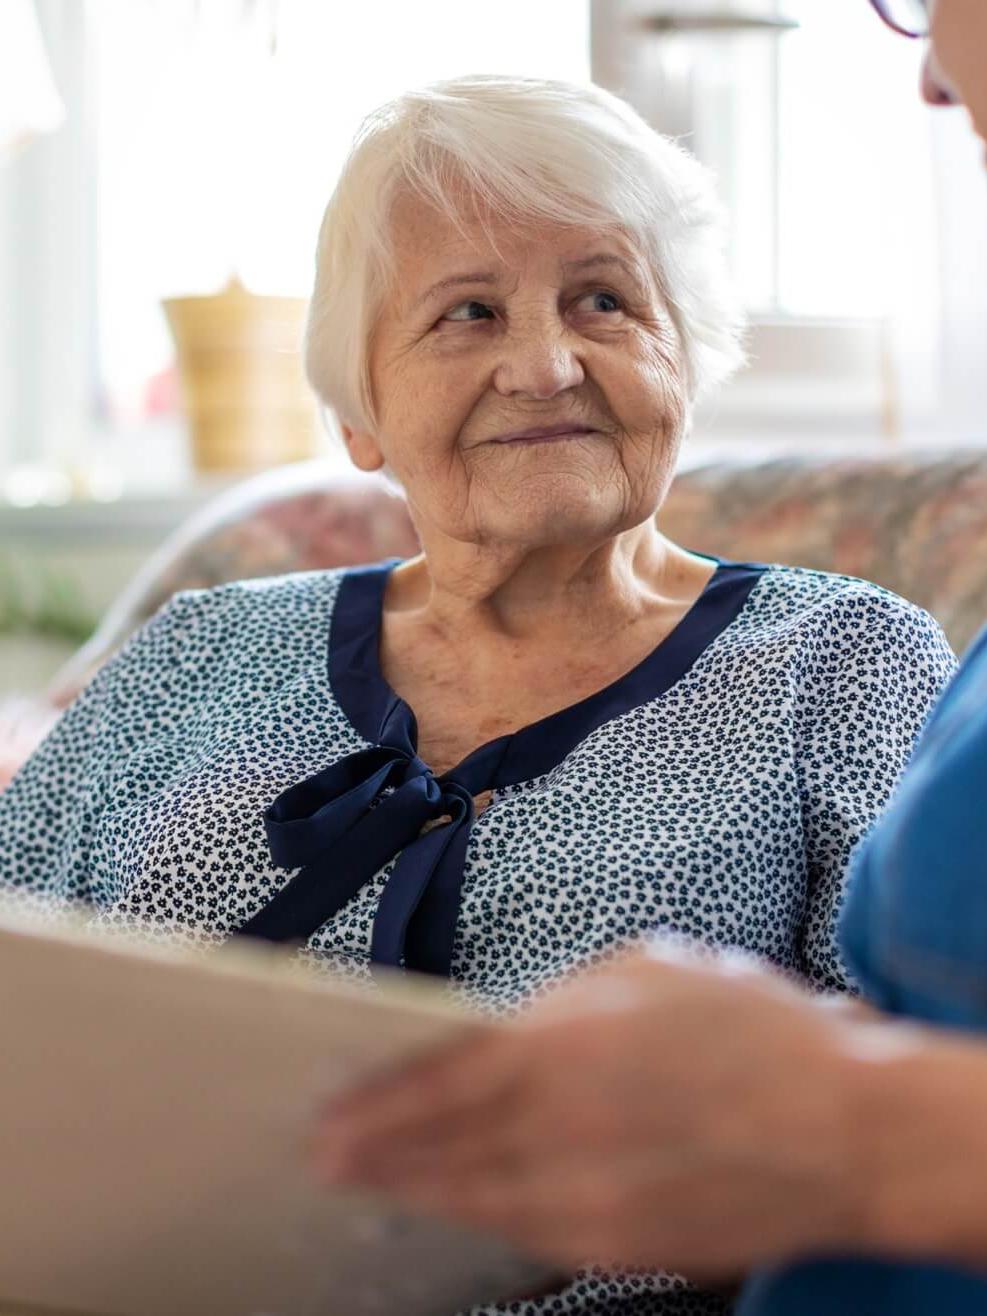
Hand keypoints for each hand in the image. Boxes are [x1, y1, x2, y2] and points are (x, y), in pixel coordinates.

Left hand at [313, 944, 896, 1277]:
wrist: (846, 1129)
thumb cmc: (751, 1030)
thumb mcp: (646, 968)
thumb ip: (563, 998)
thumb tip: (509, 1025)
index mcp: (563, 1042)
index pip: (439, 1078)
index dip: (376, 1099)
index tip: (329, 1110)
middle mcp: (560, 1125)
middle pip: (441, 1147)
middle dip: (376, 1153)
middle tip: (325, 1157)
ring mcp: (587, 1196)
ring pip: (475, 1198)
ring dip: (417, 1192)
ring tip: (374, 1185)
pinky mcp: (619, 1245)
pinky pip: (527, 1235)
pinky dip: (481, 1219)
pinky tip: (458, 1209)